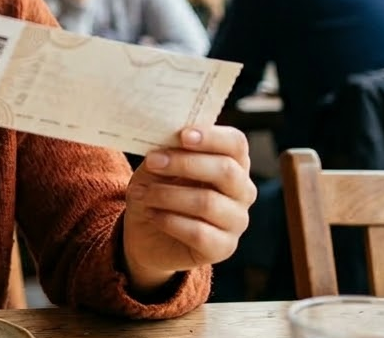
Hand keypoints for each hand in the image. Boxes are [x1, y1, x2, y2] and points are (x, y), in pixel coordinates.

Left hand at [122, 126, 256, 293]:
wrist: (147, 233)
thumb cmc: (158, 190)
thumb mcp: (158, 166)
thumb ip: (167, 151)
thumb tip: (168, 137)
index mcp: (232, 162)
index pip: (236, 143)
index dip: (212, 137)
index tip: (183, 135)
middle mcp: (242, 191)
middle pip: (226, 171)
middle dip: (184, 163)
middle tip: (153, 162)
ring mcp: (237, 221)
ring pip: (208, 202)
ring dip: (167, 195)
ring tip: (141, 193)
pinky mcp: (223, 247)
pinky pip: (199, 232)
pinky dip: (169, 221)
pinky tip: (152, 215)